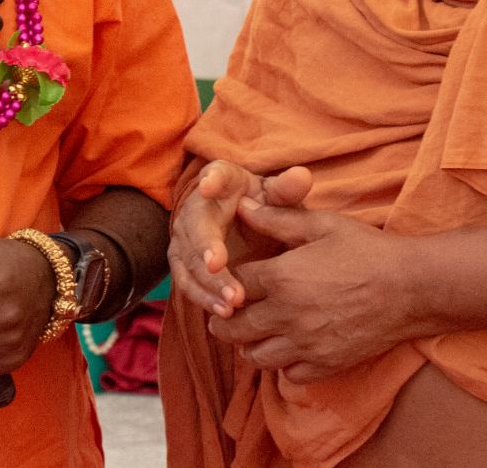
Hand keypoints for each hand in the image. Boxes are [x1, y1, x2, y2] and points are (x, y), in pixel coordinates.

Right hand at [169, 162, 311, 317]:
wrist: (249, 229)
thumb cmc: (265, 208)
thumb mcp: (278, 198)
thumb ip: (287, 191)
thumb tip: (302, 177)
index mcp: (221, 181)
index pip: (215, 175)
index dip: (211, 181)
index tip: (208, 187)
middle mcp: (196, 207)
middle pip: (195, 225)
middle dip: (205, 247)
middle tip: (219, 266)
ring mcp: (186, 238)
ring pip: (188, 260)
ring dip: (206, 282)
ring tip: (231, 302)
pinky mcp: (184, 265)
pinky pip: (188, 284)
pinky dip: (204, 298)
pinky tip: (224, 312)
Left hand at [206, 199, 411, 384]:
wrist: (412, 287)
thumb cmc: (368, 250)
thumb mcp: (322, 225)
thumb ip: (278, 218)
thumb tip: (242, 206)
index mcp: (281, 277)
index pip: (233, 285)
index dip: (226, 282)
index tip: (227, 282)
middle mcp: (287, 315)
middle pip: (234, 329)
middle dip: (224, 322)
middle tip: (225, 316)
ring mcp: (306, 344)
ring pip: (256, 357)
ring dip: (249, 346)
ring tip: (254, 334)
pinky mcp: (326, 364)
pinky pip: (289, 375)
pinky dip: (283, 365)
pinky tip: (288, 349)